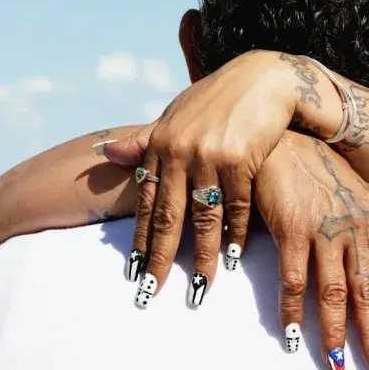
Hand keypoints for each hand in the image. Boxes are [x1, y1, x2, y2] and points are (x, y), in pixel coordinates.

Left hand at [102, 50, 302, 307]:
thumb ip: (144, 140)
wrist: (261, 78)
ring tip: (197, 287)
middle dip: (159, 258)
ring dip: (201, 256)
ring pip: (202, 217)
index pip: (145, 202)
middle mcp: (178, 152)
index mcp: (159, 144)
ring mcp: (209, 156)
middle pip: (167, 216)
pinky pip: (236, 206)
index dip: (139, 238)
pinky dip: (236, 233)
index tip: (133, 270)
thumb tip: (107, 152)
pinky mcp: (241, 159)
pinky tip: (234, 258)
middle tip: (151, 291)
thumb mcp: (175, 116)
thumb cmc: (216, 100)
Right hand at [253, 133, 368, 369]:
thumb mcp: (368, 194)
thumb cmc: (322, 167)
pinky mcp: (291, 229)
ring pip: (333, 293)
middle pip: (367, 293)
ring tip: (338, 368)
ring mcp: (323, 230)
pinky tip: (295, 335)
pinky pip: (293, 279)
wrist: (284, 137)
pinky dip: (292, 311)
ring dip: (335, 334)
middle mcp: (355, 229)